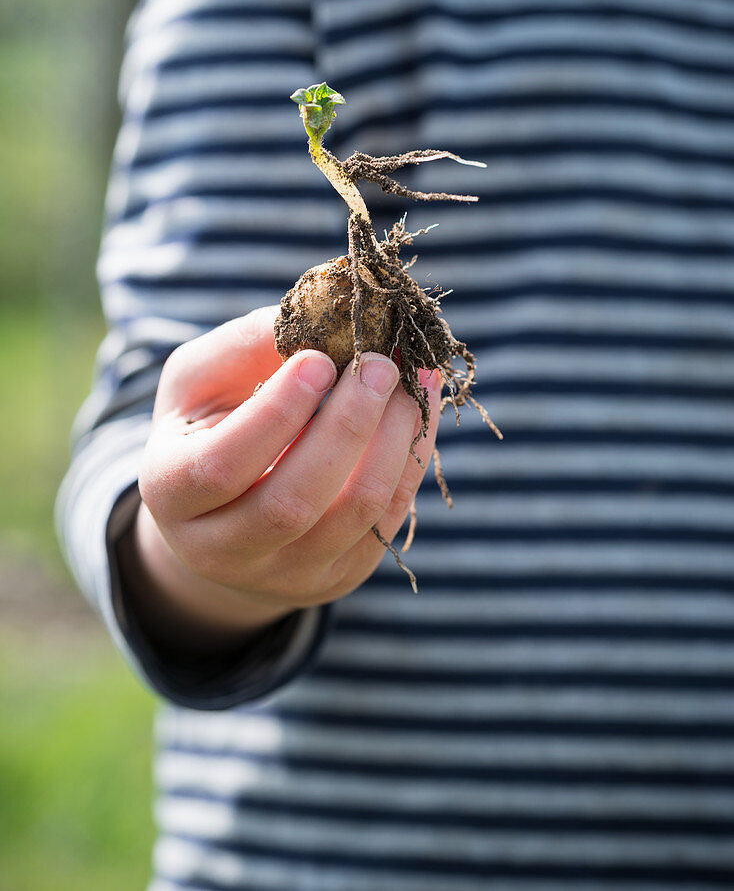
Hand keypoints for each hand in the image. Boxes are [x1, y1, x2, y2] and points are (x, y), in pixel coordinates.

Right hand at [119, 306, 440, 652]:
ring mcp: (285, 573)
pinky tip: (419, 411)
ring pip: (352, 515)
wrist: (224, 512)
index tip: (320, 359)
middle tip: (379, 365)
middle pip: (292, 503)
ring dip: (392, 441)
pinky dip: (411, 460)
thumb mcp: (201, 379)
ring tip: (410, 382)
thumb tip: (316, 317)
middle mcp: (221, 549)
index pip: (220, 466)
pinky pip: (387, 521)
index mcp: (170, 493)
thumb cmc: (210, 425)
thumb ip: (245, 345)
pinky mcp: (337, 578)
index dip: (276, 413)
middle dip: (347, 425)